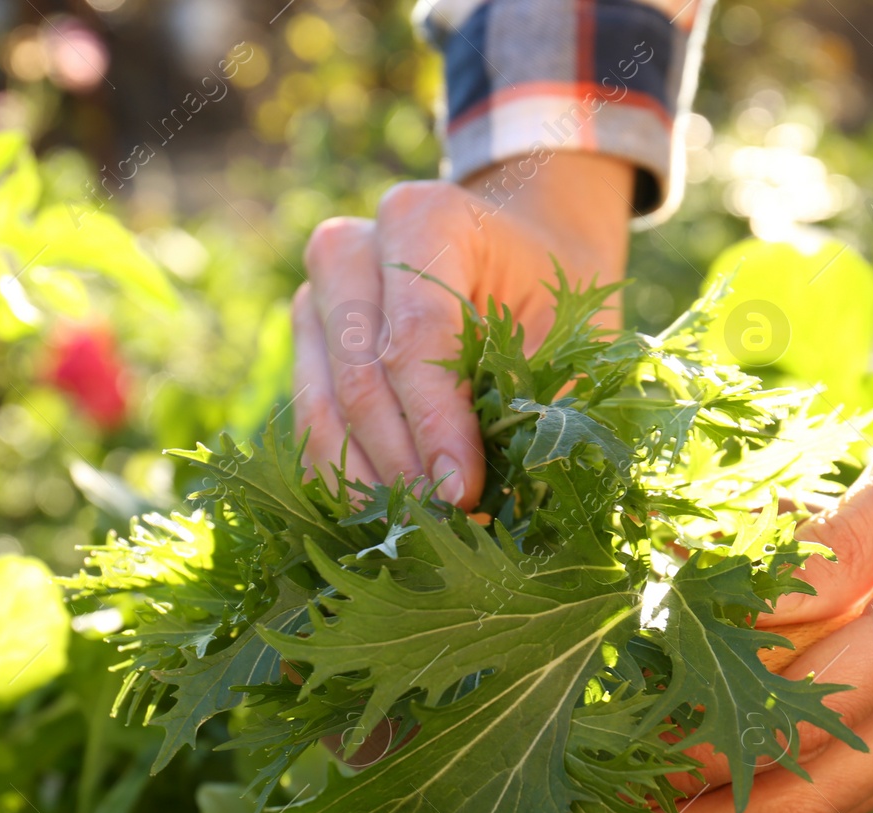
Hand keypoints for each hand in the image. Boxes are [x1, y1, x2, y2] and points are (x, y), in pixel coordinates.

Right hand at [293, 153, 633, 507]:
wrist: (519, 256)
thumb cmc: (551, 297)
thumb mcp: (569, 333)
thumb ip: (545, 400)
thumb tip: (524, 504)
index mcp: (424, 218)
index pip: (416, 335)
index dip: (437, 424)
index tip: (466, 492)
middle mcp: (351, 247)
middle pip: (360, 376)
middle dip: (403, 464)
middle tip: (446, 526)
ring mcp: (315, 296)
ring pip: (322, 408)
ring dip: (369, 483)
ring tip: (419, 534)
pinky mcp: (303, 346)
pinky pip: (310, 426)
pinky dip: (347, 479)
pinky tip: (388, 521)